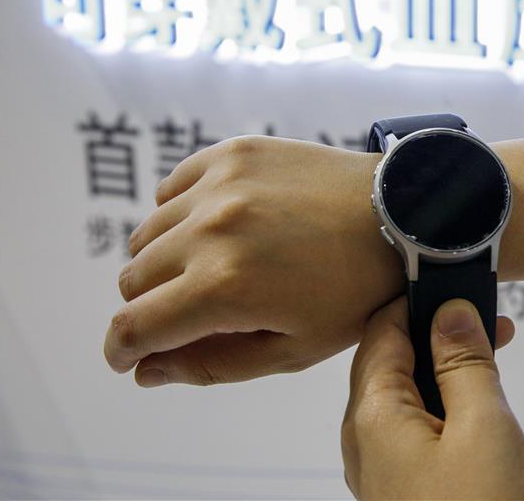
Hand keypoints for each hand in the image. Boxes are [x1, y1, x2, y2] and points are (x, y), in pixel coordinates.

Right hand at [104, 135, 403, 385]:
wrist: (401, 217)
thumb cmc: (355, 292)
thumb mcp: (292, 349)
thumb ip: (211, 364)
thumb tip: (146, 370)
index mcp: (224, 287)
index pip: (134, 326)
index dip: (121, 350)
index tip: (126, 357)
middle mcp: (210, 229)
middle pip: (133, 279)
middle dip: (151, 306)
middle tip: (193, 311)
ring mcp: (219, 184)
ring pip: (148, 233)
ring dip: (165, 259)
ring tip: (214, 266)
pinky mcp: (233, 152)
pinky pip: (172, 188)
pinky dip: (181, 213)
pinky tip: (218, 226)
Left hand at [342, 297, 523, 499]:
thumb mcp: (484, 427)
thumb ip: (465, 363)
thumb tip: (451, 313)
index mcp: (373, 418)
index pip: (384, 331)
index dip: (423, 302)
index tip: (463, 288)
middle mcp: (366, 443)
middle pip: (393, 362)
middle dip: (440, 335)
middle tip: (493, 324)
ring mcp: (382, 471)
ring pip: (407, 397)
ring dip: (446, 372)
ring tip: (493, 360)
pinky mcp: (404, 489)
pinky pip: (416, 429)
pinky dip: (445, 406)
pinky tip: (476, 405)